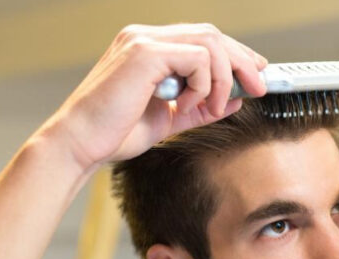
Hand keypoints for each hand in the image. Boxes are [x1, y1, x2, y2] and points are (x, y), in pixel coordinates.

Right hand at [34, 23, 267, 171]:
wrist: (80, 145)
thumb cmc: (113, 133)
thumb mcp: (168, 119)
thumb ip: (198, 107)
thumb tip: (234, 100)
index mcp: (148, 48)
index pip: (202, 39)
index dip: (234, 55)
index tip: (255, 74)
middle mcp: (144, 37)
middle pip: (211, 34)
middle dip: (242, 61)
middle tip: (258, 87)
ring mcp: (142, 41)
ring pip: (208, 42)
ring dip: (223, 76)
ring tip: (213, 106)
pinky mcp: (144, 54)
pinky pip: (196, 58)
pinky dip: (203, 83)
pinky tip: (188, 104)